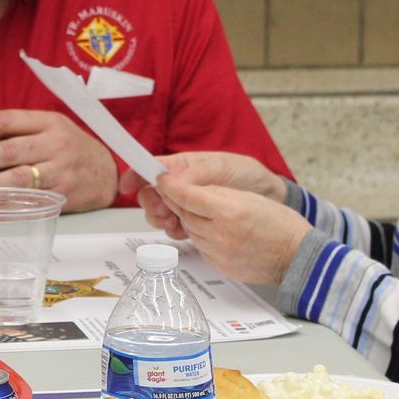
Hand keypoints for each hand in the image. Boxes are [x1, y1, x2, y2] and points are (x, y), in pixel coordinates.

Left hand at [0, 109, 117, 212]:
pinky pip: (30, 201)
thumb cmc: (68, 146)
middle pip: (11, 150)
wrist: (105, 172)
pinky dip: (7, 206)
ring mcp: (62, 169)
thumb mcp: (47, 126)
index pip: (9, 120)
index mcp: (49, 122)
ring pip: (20, 177)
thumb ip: (12, 122)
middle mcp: (57, 143)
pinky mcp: (64, 193)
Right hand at [120, 151, 286, 238]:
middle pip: (152, 194)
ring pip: (161, 213)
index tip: (126, 186)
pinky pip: (177, 227)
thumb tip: (169, 182)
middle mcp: (182, 185)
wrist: (271, 198)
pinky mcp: (197, 221)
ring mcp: (188, 204)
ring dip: (162, 219)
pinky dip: (176, 231)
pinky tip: (183, 232)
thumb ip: (195, 175)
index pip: (152, 168)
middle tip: (163, 213)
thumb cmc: (248, 175)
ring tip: (174, 222)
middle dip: (151, 204)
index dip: (136, 175)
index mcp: (184, 166)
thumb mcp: (223, 167)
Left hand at [150, 173, 311, 284]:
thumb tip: (193, 190)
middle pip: (185, 214)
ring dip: (192, 220)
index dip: (171, 186)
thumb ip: (219, 193)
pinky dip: (202, 237)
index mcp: (230, 211)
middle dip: (180, 203)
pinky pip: (201, 247)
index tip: (163, 179)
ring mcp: (219, 253)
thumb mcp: (251, 198)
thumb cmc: (281, 224)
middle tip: (179, 193)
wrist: (297, 256)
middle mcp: (221, 234)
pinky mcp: (220, 266)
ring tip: (206, 213)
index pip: (187, 196)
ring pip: (190, 231)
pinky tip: (215, 231)